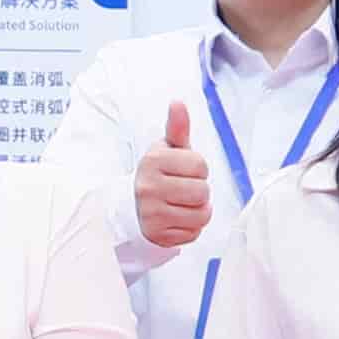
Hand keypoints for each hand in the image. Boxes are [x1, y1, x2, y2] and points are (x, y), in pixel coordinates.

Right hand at [134, 99, 212, 250]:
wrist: (135, 206)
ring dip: (198, 210)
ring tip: (182, 204)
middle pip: (203, 191)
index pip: (200, 165)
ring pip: (202, 214)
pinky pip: (194, 233)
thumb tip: (178, 103)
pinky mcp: (157, 235)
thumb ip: (177, 128)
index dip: (198, 169)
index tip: (183, 170)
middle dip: (199, 191)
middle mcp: (148, 187)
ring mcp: (151, 213)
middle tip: (183, 189)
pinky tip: (177, 218)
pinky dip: (190, 227)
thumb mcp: (167, 149)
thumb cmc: (160, 174)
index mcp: (153, 161)